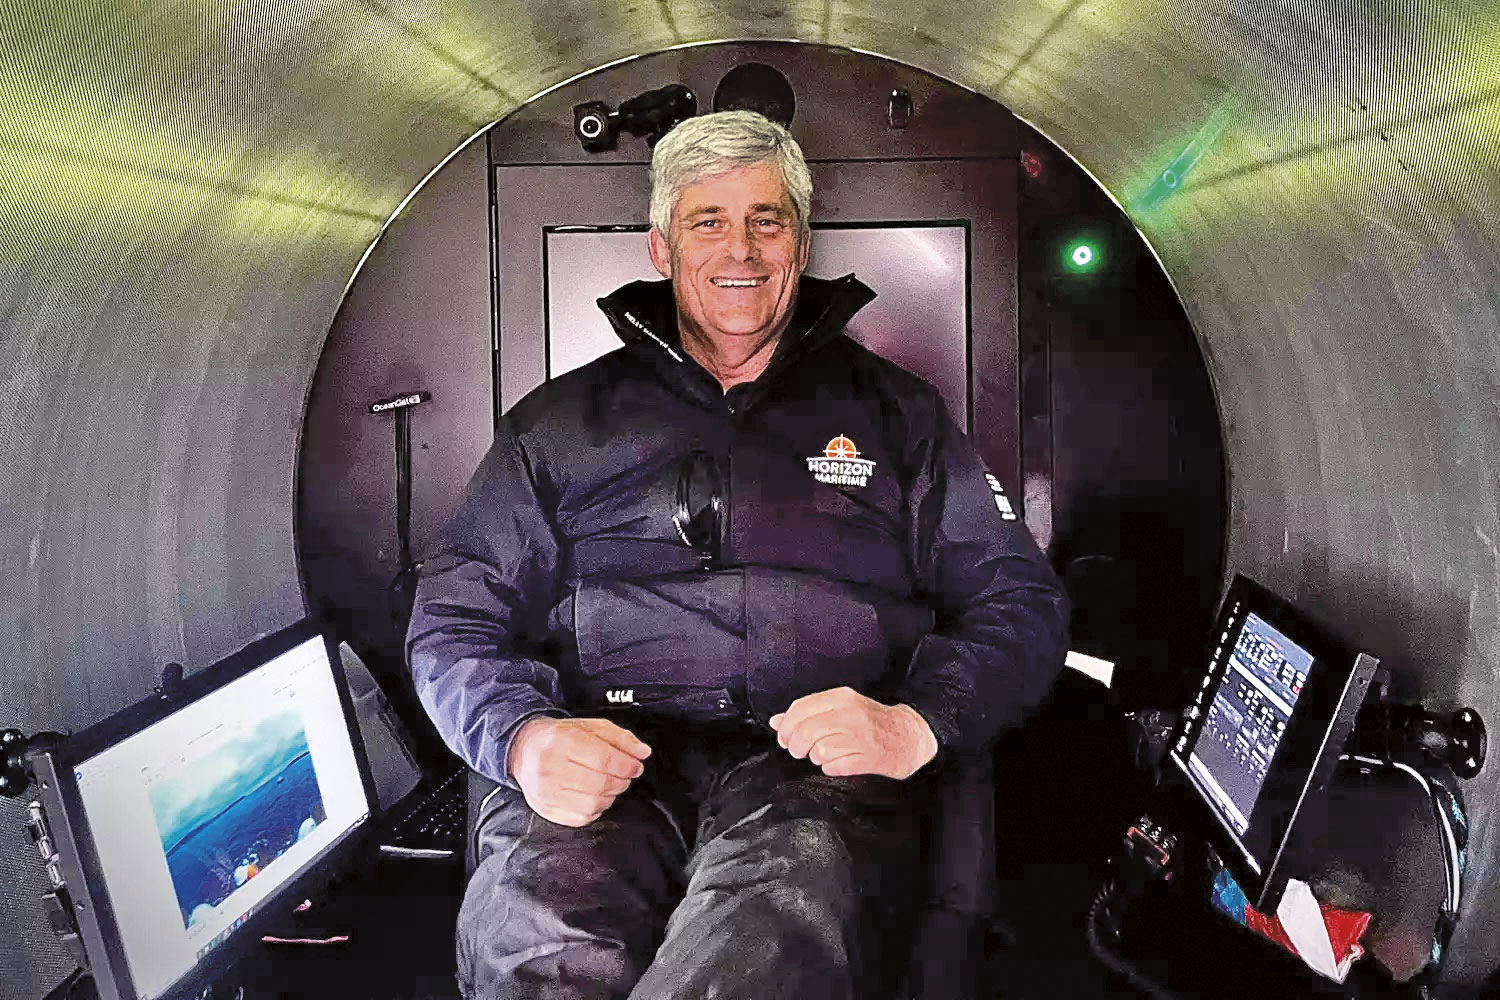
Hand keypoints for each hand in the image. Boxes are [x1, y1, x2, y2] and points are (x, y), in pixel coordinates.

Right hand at [507, 717, 651, 826]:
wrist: (524, 750)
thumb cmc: (559, 738)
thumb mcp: (591, 727)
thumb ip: (620, 738)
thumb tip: (642, 752)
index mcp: (562, 740)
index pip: (604, 759)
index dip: (627, 765)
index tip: (636, 766)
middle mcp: (550, 767)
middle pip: (600, 783)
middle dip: (621, 780)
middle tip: (624, 775)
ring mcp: (546, 791)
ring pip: (593, 803)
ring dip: (610, 795)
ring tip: (608, 784)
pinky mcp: (546, 809)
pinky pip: (582, 817)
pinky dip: (596, 808)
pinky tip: (593, 795)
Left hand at [769, 687, 937, 779]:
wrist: (909, 736)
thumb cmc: (870, 722)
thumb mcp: (840, 708)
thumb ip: (807, 713)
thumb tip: (775, 722)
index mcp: (842, 697)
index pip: (800, 709)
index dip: (785, 727)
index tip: (783, 737)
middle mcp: (850, 714)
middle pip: (805, 732)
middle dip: (796, 746)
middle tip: (799, 750)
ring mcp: (860, 737)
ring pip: (818, 751)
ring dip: (816, 757)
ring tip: (826, 754)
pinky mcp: (868, 759)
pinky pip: (833, 768)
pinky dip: (831, 768)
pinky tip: (840, 762)